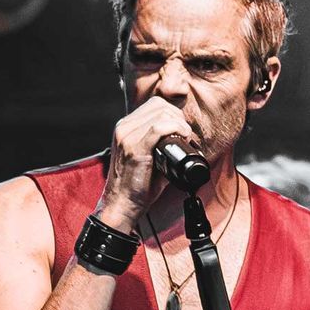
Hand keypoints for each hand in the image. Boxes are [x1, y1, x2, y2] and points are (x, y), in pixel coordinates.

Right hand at [100, 97, 203, 229]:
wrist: (122, 204)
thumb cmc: (136, 185)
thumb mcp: (147, 157)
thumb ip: (161, 144)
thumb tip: (187, 142)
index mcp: (126, 128)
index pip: (154, 105)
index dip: (173, 114)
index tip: (182, 130)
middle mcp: (124, 128)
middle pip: (159, 105)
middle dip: (178, 117)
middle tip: (185, 135)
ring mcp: (127, 136)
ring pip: (160, 113)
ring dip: (178, 123)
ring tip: (185, 137)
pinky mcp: (134, 148)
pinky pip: (159, 127)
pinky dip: (176, 128)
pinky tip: (183, 137)